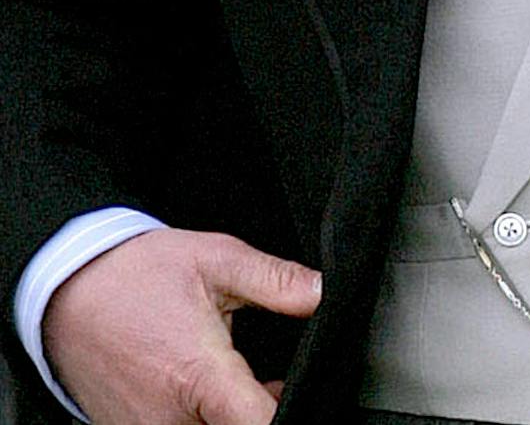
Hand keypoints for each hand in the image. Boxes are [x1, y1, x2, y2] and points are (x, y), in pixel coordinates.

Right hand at [44, 229, 319, 424]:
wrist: (67, 288)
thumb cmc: (139, 273)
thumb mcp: (217, 259)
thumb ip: (276, 280)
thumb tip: (324, 292)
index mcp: (199, 375)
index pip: (260, 424)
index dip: (289, 412)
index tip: (300, 393)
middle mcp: (168, 417)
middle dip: (261, 411)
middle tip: (272, 381)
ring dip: (230, 417)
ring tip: (237, 383)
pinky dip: (200, 419)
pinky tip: (206, 394)